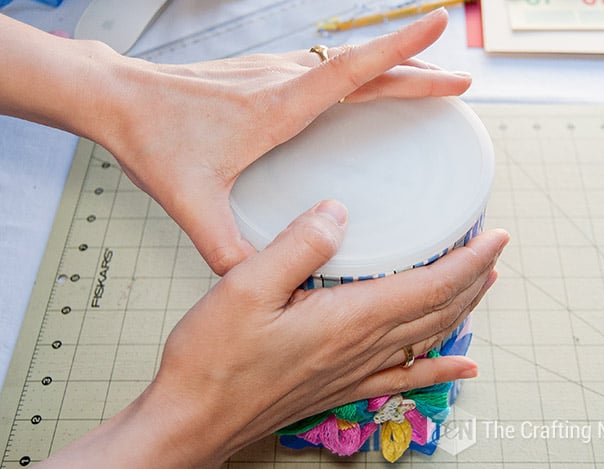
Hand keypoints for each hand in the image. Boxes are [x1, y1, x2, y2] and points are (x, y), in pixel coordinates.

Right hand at [42, 200, 507, 467]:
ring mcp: (353, 372)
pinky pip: (404, 379)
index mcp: (347, 319)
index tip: (495, 238)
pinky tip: (460, 370)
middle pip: (438, 312)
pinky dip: (439, 371)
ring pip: (427, 340)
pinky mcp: (339, 387)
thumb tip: (338, 212)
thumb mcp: (246, 286)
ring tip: (484, 289)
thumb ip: (297, 245)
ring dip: (462, 312)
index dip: (469, 261)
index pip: (429, 286)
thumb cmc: (213, 359)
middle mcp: (361, 348)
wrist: (194, 420)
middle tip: (494, 253)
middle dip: (474, 280)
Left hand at [94, 9, 470, 274]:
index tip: (440, 32)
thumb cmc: (154, 140)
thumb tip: (257, 284)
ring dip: (390, 69)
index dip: (401, 53)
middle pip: (363, 67)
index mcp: (277, 107)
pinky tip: (362, 88)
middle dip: (416, 69)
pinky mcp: (262, 76)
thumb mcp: (191, 202)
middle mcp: (282, 81)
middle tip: (459, 82)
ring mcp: (272, 73)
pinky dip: (358, 73)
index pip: (352, 71)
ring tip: (426, 82)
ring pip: (345, 64)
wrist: (117, 99)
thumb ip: (225, 249)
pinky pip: (324, 68)